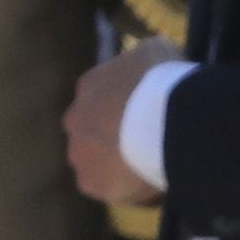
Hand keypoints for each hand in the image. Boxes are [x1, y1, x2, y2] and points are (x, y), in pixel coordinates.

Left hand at [63, 42, 172, 208]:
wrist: (164, 117)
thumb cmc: (162, 79)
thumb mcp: (156, 51)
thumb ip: (144, 61)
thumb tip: (151, 65)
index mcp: (88, 85)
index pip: (101, 99)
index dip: (124, 109)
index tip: (146, 116)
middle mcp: (74, 118)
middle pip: (91, 132)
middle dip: (113, 137)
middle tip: (145, 144)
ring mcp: (79, 153)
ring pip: (95, 162)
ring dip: (115, 165)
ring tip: (149, 167)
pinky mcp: (91, 183)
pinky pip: (107, 188)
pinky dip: (124, 188)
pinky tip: (148, 184)